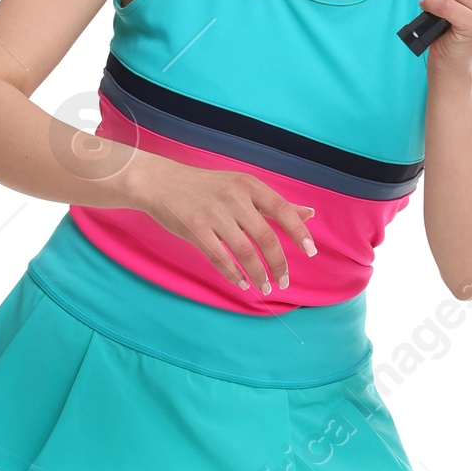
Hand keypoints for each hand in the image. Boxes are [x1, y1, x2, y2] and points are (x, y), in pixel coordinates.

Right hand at [132, 158, 317, 295]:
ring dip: (258, 274)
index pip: (283, 210)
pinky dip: (234, 274)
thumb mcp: (243, 187)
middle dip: (279, 264)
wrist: (161, 183)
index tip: (310, 252)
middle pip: (266, 237)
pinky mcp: (195, 230)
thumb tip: (309, 213)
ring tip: (264, 287)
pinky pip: (220, 259)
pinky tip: (243, 282)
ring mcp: (214, 215)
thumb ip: (275, 203)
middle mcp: (234, 199)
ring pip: (245, 252)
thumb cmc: (207, 187)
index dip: (299, 233)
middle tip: (284, 281)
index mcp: (249, 186)